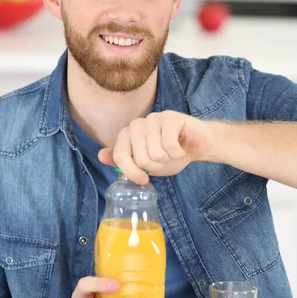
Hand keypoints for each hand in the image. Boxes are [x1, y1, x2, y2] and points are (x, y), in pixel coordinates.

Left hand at [98, 111, 213, 183]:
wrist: (196, 145)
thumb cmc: (169, 155)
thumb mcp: (145, 164)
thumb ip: (124, 161)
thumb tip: (100, 155)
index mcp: (127, 136)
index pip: (119, 155)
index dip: (131, 171)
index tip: (144, 180)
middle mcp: (137, 125)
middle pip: (140, 158)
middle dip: (156, 166)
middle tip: (164, 160)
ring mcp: (153, 118)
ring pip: (156, 153)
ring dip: (168, 159)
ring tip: (172, 152)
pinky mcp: (170, 117)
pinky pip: (170, 145)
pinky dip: (178, 153)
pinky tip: (180, 147)